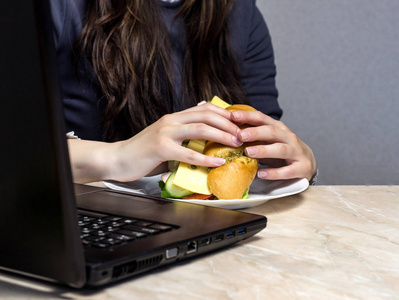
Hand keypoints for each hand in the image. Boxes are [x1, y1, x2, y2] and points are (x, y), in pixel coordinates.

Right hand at [104, 103, 242, 181]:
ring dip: (222, 135)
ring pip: (200, 129)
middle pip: (206, 115)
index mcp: (174, 118)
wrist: (117, 159)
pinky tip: (218, 162)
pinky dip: (206, 158)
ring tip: (236, 144)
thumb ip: (182, 136)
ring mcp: (165, 133)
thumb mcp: (165, 139)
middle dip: (228, 123)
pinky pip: (189, 153)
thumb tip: (203, 139)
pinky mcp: (161, 148)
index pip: (204, 109)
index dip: (224, 114)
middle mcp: (171, 121)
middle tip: (243, 134)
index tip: (239, 122)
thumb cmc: (143, 152)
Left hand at [231, 110, 316, 180]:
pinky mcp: (301, 168)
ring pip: (280, 149)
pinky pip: (287, 171)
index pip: (262, 118)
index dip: (248, 116)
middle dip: (255, 132)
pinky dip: (274, 173)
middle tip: (240, 135)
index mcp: (278, 128)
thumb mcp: (269, 140)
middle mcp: (288, 138)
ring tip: (249, 152)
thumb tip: (227, 131)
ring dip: (264, 150)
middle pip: (272, 132)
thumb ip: (253, 136)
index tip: (232, 116)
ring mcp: (296, 152)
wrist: (307, 163)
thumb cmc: (282, 150)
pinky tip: (262, 174)